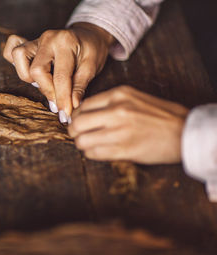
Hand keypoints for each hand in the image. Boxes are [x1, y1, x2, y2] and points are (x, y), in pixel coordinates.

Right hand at [3, 23, 113, 122]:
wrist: (89, 35)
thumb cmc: (92, 50)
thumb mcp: (92, 66)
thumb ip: (80, 86)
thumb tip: (72, 106)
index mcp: (65, 42)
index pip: (60, 77)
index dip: (62, 99)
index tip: (65, 114)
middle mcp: (47, 39)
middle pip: (35, 70)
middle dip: (46, 91)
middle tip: (57, 103)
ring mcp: (35, 40)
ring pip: (18, 58)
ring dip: (28, 77)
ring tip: (45, 84)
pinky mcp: (28, 44)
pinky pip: (10, 51)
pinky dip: (15, 63)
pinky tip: (28, 73)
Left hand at [68, 86, 188, 163]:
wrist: (184, 131)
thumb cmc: (160, 115)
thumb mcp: (134, 98)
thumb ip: (109, 103)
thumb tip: (84, 113)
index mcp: (118, 95)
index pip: (82, 106)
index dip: (76, 116)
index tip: (79, 122)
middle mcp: (116, 111)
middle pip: (77, 123)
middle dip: (74, 131)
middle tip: (79, 135)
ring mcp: (119, 131)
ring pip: (82, 141)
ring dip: (82, 144)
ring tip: (89, 144)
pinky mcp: (124, 149)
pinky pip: (94, 154)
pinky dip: (91, 154)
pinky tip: (99, 151)